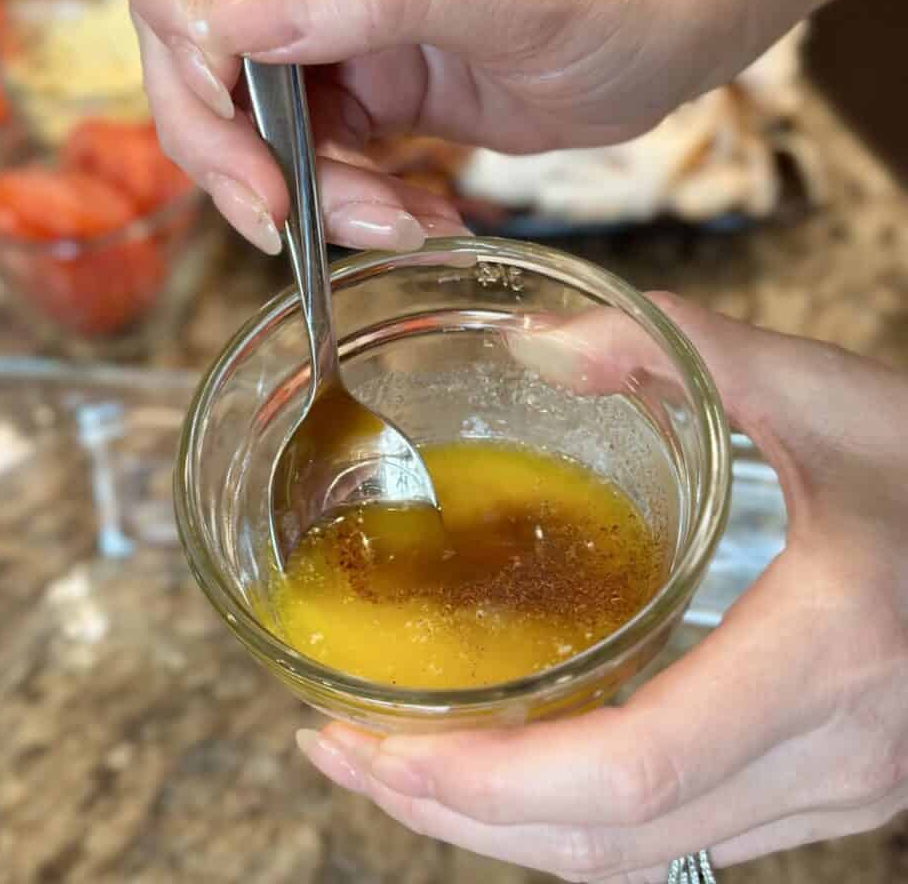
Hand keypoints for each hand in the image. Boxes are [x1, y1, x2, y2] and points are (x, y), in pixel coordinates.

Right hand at [124, 0, 753, 252]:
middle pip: (193, 16)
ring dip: (293, 185)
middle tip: (270, 209)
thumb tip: (237, 14)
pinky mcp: (355, 80)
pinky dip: (344, 202)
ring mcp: (332, 8)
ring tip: (392, 224)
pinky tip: (415, 216)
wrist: (677, 33)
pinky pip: (307, 152)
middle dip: (219, 128)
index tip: (222, 85)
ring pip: (242, 104)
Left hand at [295, 295, 907, 880]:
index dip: (486, 783)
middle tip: (344, 756)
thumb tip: (539, 345)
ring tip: (402, 764)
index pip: (630, 773)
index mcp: (826, 652)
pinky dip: (571, 815)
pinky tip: (514, 758)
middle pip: (609, 845)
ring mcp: (834, 790)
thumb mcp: (830, 392)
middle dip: (454, 816)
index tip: (372, 746)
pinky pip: (676, 837)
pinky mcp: (825, 788)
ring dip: (503, 827)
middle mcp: (830, 754)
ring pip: (638, 860)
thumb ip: (685, 354)